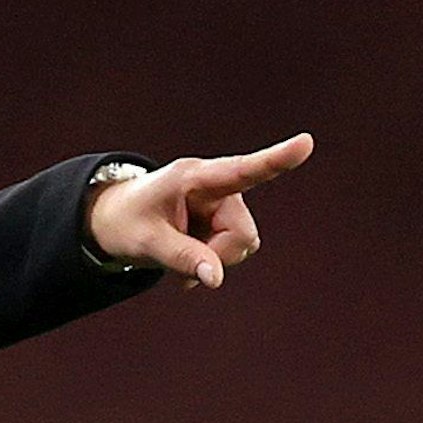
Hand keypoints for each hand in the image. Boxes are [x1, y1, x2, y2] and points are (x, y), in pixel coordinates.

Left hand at [86, 133, 314, 288]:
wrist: (116, 220)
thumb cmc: (127, 223)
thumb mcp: (146, 243)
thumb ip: (181, 258)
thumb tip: (217, 279)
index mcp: (194, 177)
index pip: (241, 170)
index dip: (276, 159)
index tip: (306, 143)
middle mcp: (217, 187)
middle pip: (242, 234)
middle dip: (217, 256)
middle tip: (181, 266)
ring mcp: (225, 204)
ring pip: (242, 245)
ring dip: (214, 258)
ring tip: (180, 253)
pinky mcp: (226, 219)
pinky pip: (234, 250)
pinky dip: (213, 262)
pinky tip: (190, 260)